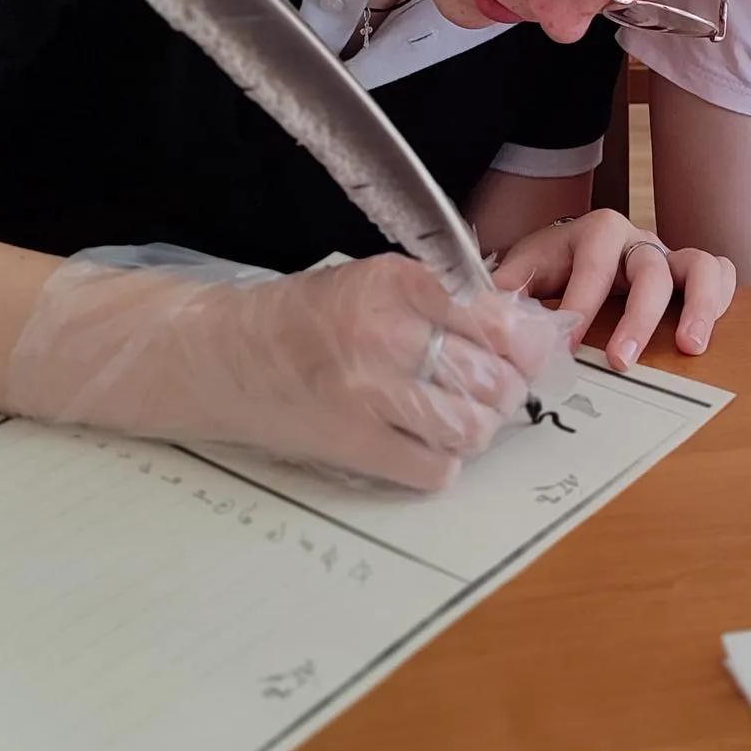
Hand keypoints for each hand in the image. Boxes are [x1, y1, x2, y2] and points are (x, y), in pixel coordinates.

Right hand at [3, 248, 570, 490]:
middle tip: (485, 392)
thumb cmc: (308, 318)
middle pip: (495, 378)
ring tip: (451, 419)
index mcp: (397, 282)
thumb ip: (447, 302)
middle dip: (504, 391)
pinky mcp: (351, 444)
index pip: (500, 321)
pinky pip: (435, 468)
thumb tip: (531, 336)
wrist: (219, 355)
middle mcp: (385, 332)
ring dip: (474, 429)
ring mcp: (367, 391)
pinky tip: (420, 444)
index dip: (526, 346)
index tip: (525, 355)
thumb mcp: (377, 285)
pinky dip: (440, 463)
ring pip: (473, 427)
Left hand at [491, 210, 736, 370]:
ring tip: (690, 347)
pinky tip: (705, 335)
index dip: (583, 305)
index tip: (570, 346)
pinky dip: (722, 300)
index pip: (594, 266)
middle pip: (651, 270)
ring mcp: (668, 256)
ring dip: (700, 306)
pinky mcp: (689, 275)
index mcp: (595, 232)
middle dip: (638, 318)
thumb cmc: (553, 263)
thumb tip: (492, 309)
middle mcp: (638, 239)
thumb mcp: (525, 267)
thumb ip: (510, 287)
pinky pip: (720, 275)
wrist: (572, 247)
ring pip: (701, 266)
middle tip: (623, 362)